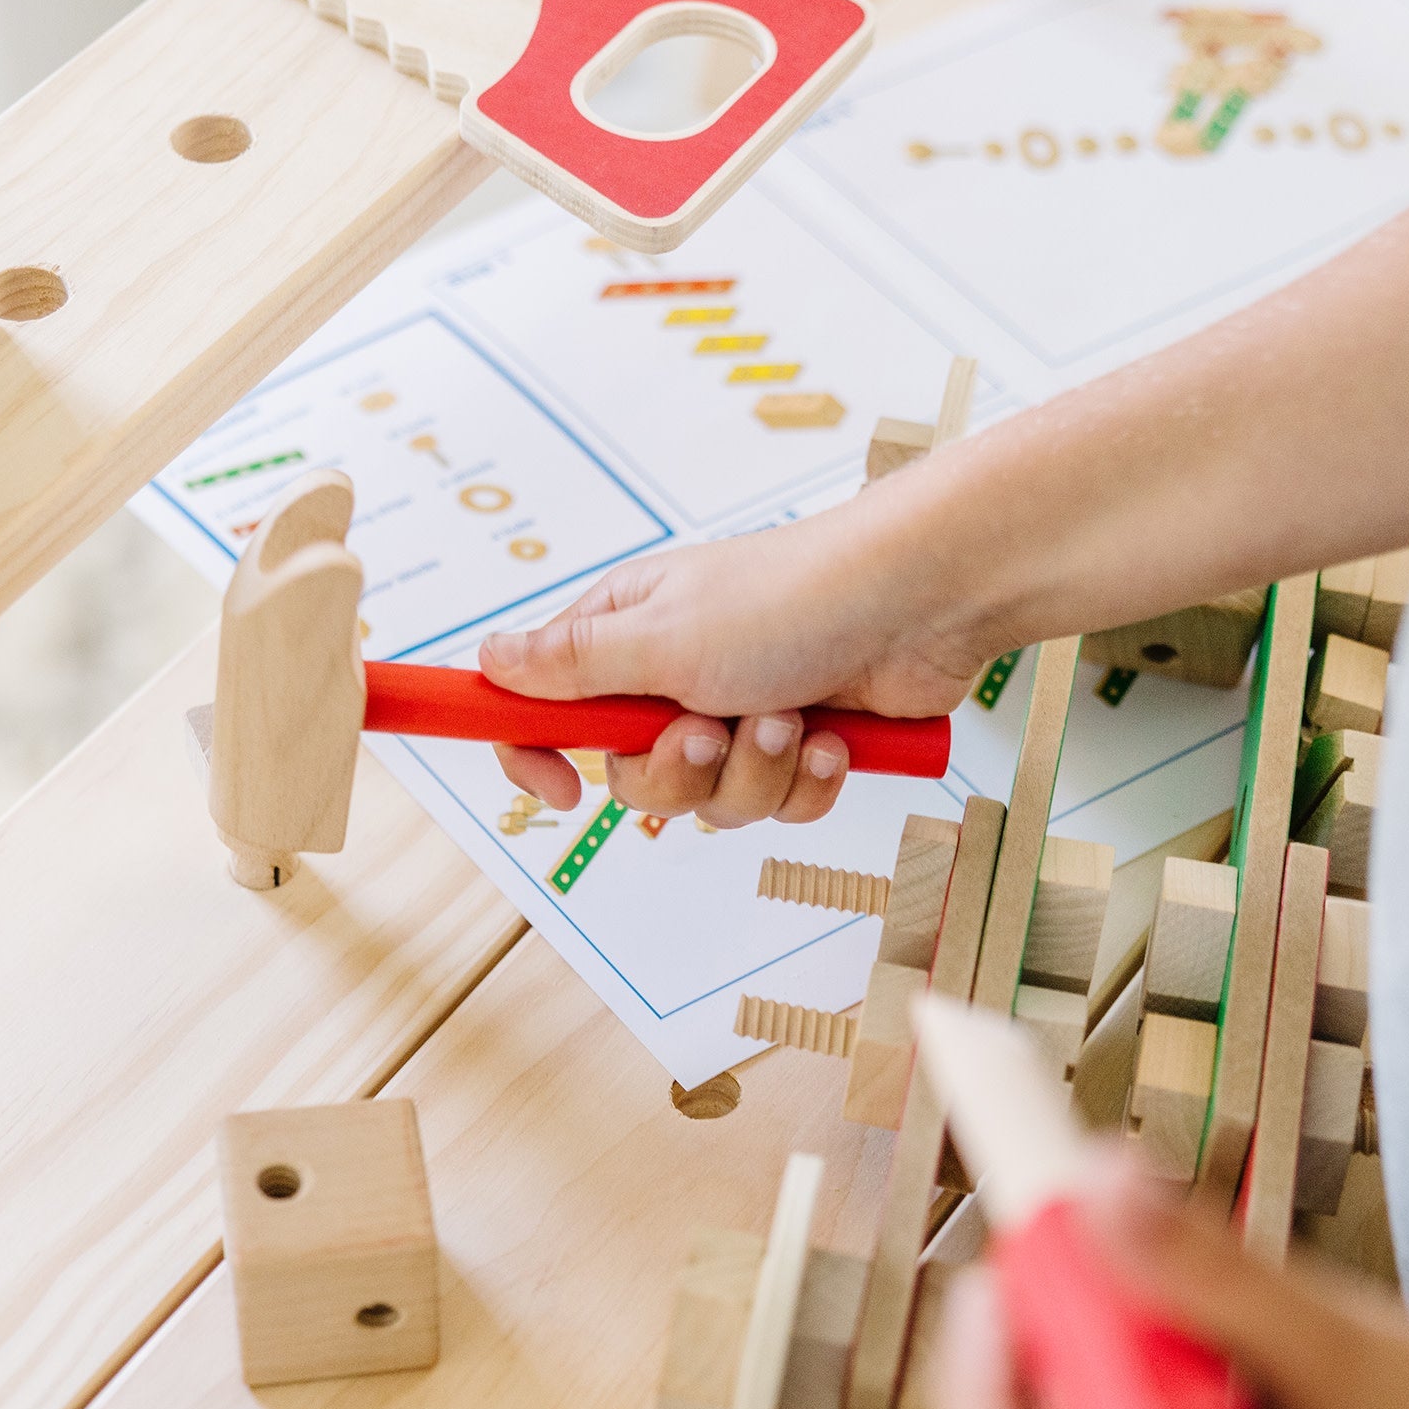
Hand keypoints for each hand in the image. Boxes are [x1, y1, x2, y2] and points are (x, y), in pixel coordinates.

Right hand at [478, 511, 985, 826]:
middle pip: (633, 777)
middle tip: (711, 729)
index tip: (558, 793)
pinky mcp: (799, 748)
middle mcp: (674, 677)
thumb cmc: (792, 598)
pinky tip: (834, 738)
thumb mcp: (659, 636)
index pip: (543, 707)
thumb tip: (487, 658)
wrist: (922, 603)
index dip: (537, 757)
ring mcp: (739, 714)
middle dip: (681, 772)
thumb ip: (569, 665)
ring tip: (793, 722)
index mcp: (625, 636)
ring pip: (711, 803)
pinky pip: (778, 809)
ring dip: (755, 775)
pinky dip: (807, 783)